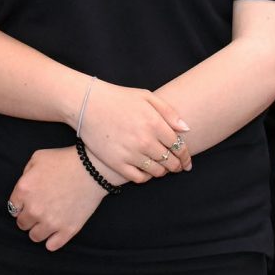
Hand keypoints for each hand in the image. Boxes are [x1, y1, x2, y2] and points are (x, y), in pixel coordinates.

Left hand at [7, 147, 107, 250]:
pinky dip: (52, 241)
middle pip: (22, 224)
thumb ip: (26, 174)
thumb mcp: (38, 158)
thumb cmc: (64, 160)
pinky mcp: (67, 230)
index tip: (29, 203)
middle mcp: (34, 209)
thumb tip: (24, 189)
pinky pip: (52, 246)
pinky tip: (55, 233)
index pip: (13, 208)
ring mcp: (50, 222)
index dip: (21, 205)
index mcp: (24, 190)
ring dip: (38, 230)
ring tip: (47, 222)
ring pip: (35, 237)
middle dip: (29, 218)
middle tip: (39, 210)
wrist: (92, 169)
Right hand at [74, 80, 193, 181]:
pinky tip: (146, 172)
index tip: (187, 161)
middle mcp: (145, 140)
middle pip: (170, 161)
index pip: (179, 146)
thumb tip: (186, 129)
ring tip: (163, 170)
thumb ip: (169, 112)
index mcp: (154, 123)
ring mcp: (130, 153)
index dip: (186, 156)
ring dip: (163, 172)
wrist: (87, 104)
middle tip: (179, 168)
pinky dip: (146, 177)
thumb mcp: (146, 97)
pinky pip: (138, 178)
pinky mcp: (117, 163)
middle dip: (177, 166)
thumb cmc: (118, 98)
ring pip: (156, 171)